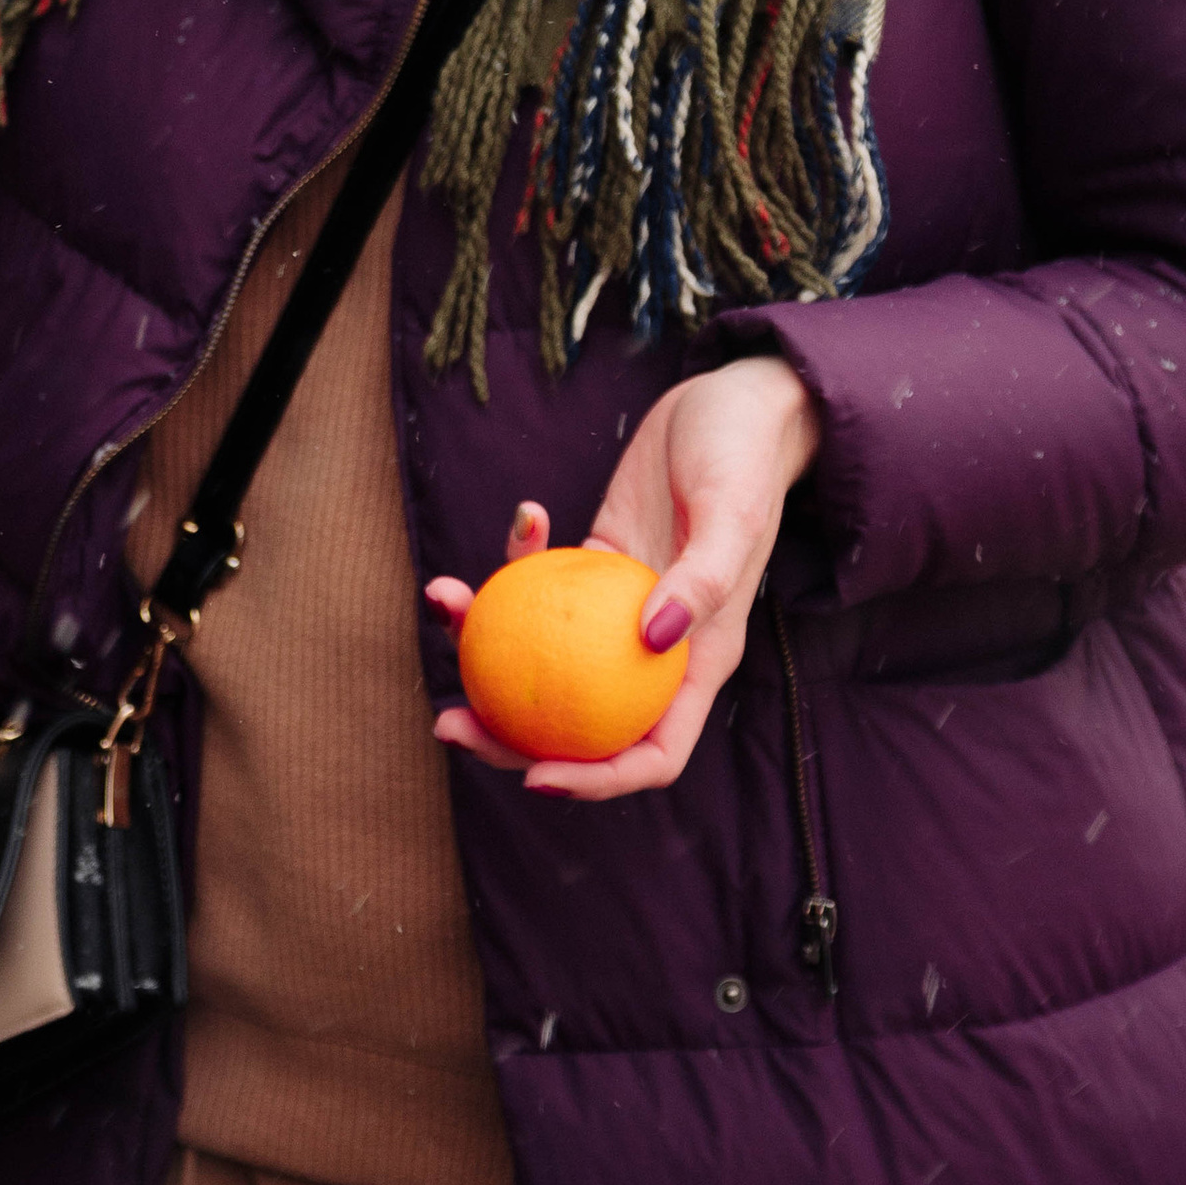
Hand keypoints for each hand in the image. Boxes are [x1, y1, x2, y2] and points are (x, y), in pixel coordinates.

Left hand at [425, 356, 822, 800]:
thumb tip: (652, 638)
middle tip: (446, 721)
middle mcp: (654, 648)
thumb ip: (703, 577)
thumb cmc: (744, 459)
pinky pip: (541, 581)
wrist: (738, 404)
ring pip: (544, 655)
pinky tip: (524, 515)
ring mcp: (619, 609)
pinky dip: (520, 556)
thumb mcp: (733, 512)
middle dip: (507, 736)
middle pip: (579, 723)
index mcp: (699, 660)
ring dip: (484, 638)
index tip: (534, 776)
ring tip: (442, 598)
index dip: (597, 780)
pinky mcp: (595, 564)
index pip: (653, 752)